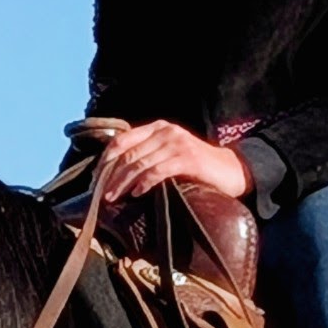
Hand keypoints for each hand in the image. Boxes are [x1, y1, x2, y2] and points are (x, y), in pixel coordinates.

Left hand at [93, 119, 250, 205]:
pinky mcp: (186, 158)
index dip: (105, 161)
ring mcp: (176, 143)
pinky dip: (143, 183)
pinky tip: (136, 194)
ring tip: (112, 199)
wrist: (232, 170)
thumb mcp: (170, 155)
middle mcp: (165, 131)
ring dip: (122, 183)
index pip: (121, 140)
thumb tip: (116, 175)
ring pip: (139, 163)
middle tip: (100, 195)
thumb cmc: (198, 168)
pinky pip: (157, 171)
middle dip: (110, 176)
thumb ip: (148, 156)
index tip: (96, 181)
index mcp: (157, 128)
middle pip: (127, 153)